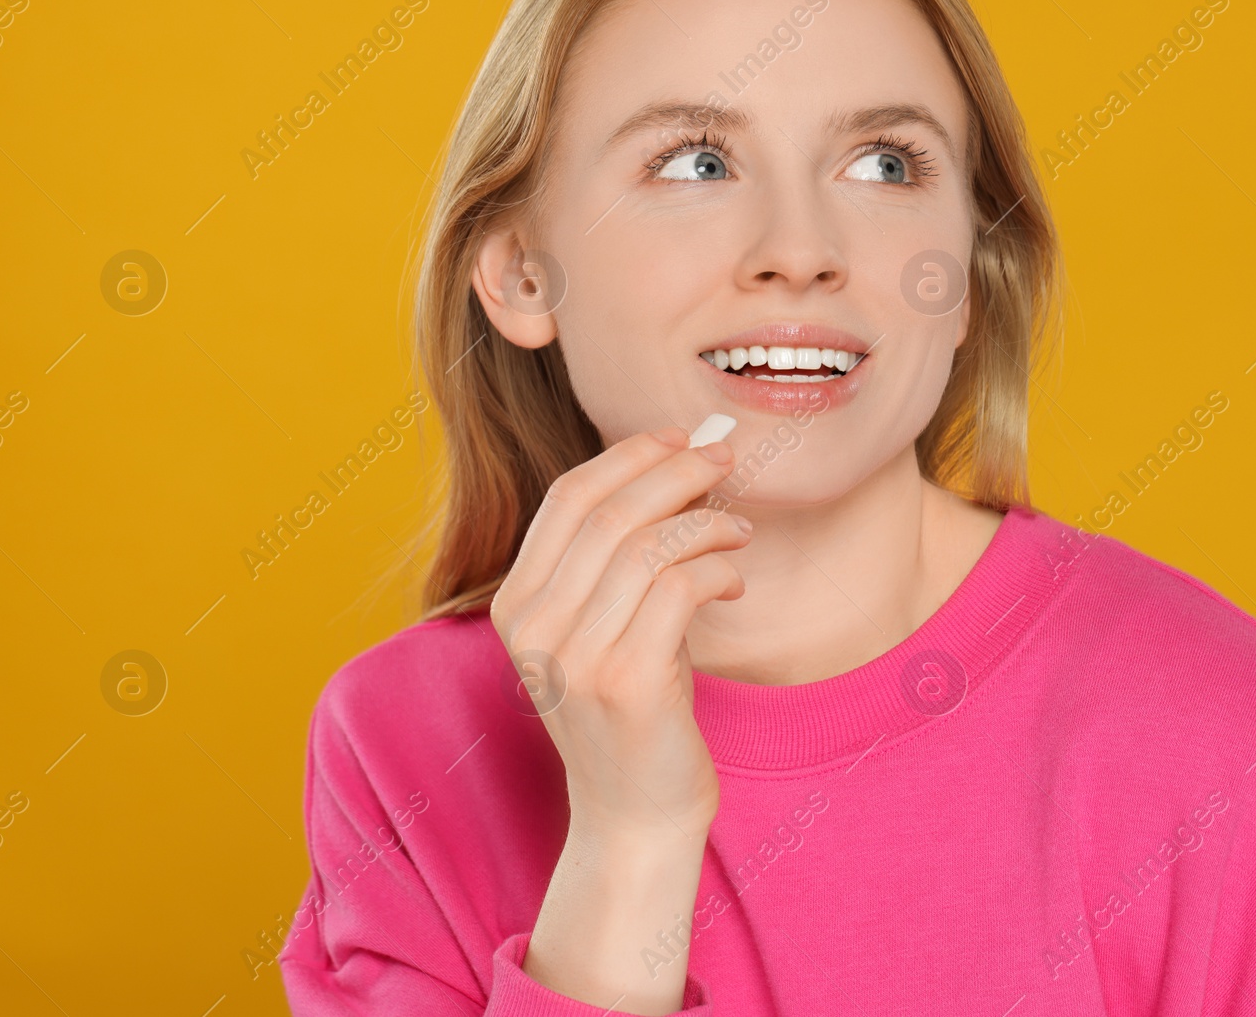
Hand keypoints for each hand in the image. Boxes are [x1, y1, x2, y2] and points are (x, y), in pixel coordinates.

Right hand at [489, 425, 750, 839]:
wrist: (633, 816)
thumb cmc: (628, 712)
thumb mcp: (597, 630)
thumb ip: (612, 561)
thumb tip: (677, 465)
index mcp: (516, 604)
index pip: (568, 497)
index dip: (629, 456)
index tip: (681, 439)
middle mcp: (535, 626)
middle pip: (612, 511)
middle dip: (679, 472)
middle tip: (727, 460)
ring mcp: (576, 656)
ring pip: (651, 545)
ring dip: (708, 523)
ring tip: (739, 532)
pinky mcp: (627, 682)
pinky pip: (682, 588)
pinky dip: (719, 569)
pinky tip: (735, 580)